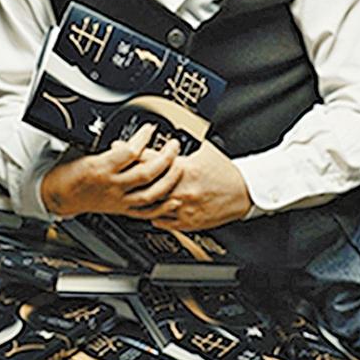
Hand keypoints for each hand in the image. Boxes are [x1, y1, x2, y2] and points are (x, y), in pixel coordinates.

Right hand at [40, 122, 183, 217]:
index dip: (143, 138)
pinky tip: (174, 200)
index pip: (129, 152)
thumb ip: (110, 147)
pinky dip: (162, 207)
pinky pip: (146, 212)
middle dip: (165, 158)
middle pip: (146, 174)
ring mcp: (119, 200)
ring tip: (179, 165)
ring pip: (150, 194)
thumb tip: (130, 137)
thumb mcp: (86, 152)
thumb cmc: (69, 172)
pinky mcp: (121, 210)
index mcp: (102, 168)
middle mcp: (112, 186)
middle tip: (174, 145)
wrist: (58, 195)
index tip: (151, 128)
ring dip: (169, 179)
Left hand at [126, 138, 251, 230]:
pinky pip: (162, 221)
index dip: (131, 152)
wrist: (244, 191)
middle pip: (145, 183)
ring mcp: (183, 208)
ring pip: (150, 205)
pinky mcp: (187, 222)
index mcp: (184, 168)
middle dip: (127, 175)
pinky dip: (152, 215)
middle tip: (114, 169)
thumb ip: (183, 147)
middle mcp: (180, 189)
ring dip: (137, 198)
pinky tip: (146, 210)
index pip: (150, 158)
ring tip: (125, 192)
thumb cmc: (225, 171)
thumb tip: (167, 138)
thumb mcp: (203, 150)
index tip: (119, 147)